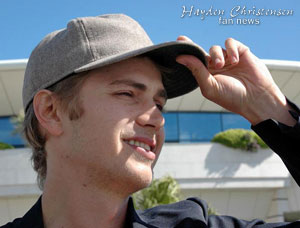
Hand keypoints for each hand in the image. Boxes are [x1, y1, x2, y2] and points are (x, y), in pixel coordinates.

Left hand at [176, 36, 296, 125]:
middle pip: (201, 52)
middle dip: (194, 48)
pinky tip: (235, 60)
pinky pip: (230, 43)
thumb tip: (180, 57)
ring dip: (217, 55)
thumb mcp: (210, 86)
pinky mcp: (240, 52)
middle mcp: (215, 67)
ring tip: (221, 65)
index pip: (193, 62)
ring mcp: (227, 59)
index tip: (177, 42)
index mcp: (206, 76)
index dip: (186, 52)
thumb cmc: (231, 97)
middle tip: (184, 42)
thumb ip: (196, 70)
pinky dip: (231, 49)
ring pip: (215, 48)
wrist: (257, 98)